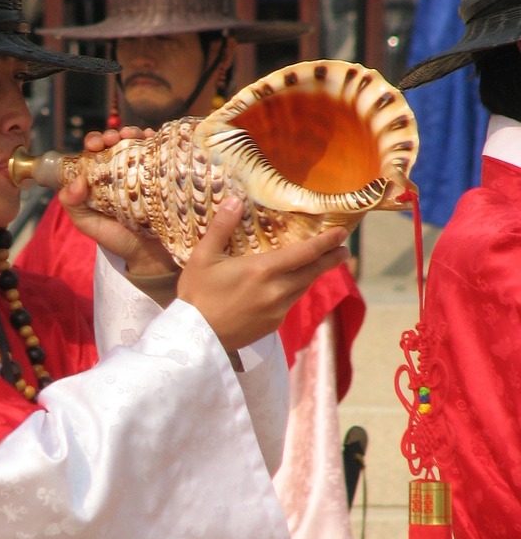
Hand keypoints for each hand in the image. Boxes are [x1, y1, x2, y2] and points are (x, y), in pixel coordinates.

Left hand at [60, 126, 177, 275]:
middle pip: (115, 144)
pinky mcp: (162, 175)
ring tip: (132, 135)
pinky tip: (151, 137)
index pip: (94, 153)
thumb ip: (73, 206)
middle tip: (111, 139)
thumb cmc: (118, 241)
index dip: (93, 142)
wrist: (150, 257)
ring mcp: (143, 172)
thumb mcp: (89, 225)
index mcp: (101, 180)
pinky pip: (159, 153)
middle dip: (111, 134)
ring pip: (136, 144)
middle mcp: (121, 172)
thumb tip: (76, 181)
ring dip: (132, 132)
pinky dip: (155, 141)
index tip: (94, 144)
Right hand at [176, 196, 348, 351]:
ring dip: (313, 275)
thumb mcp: (203, 257)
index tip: (342, 233)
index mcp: (262, 270)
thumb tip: (235, 199)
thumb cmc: (195, 295)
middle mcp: (276, 290)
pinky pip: (289, 303)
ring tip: (318, 264)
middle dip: (331, 259)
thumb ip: (221, 227)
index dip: (327, 242)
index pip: (305, 253)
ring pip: (302, 288)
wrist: (193, 338)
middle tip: (344, 249)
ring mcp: (276, 310)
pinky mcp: (272, 325)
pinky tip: (288, 286)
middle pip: (313, 272)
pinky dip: (294, 290)